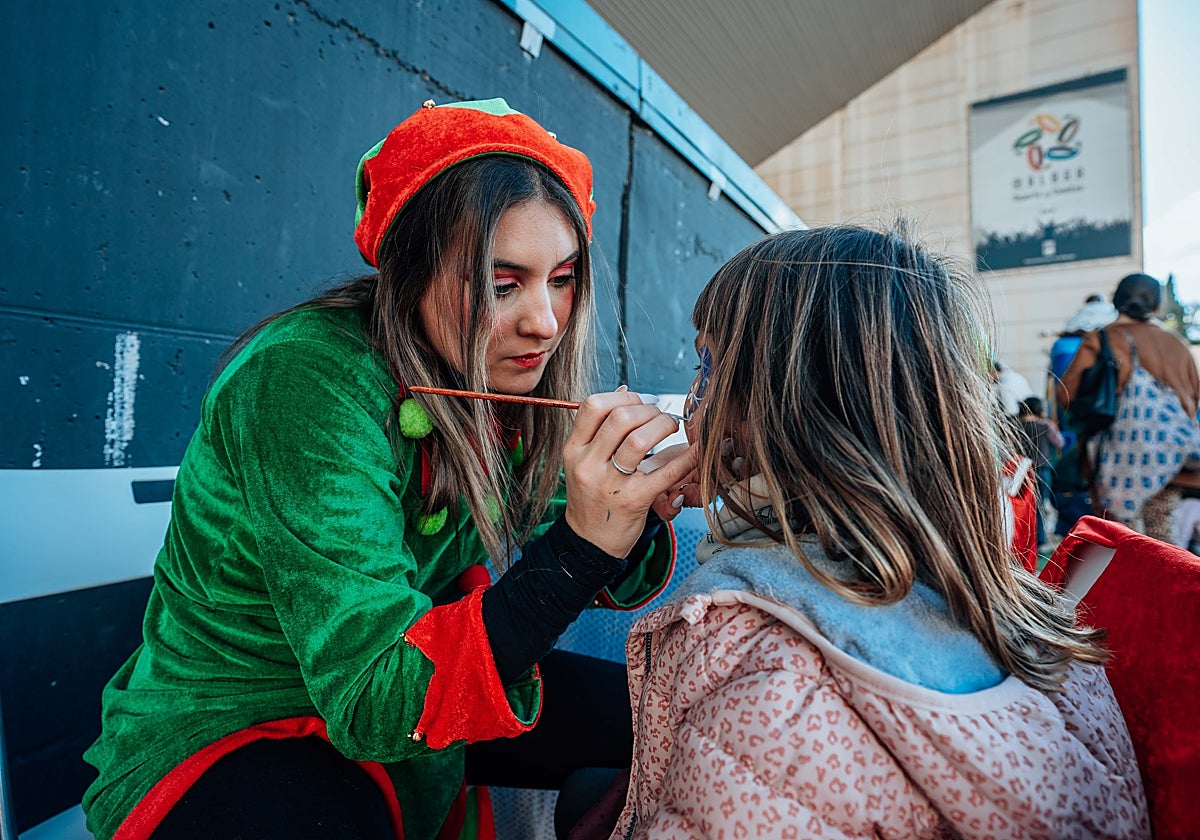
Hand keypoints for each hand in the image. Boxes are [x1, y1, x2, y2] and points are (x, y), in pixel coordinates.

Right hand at [563, 390, 697, 557]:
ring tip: (671, 426)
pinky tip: (695, 450)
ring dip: (663, 425)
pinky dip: (686, 457)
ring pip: (639, 439)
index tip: (639, 402)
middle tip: (660, 416)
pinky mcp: (633, 500)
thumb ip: (601, 428)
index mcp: (574, 450)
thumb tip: (624, 391)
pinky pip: (665, 471)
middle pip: (619, 418)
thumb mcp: (585, 461)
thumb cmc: (592, 498)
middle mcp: (587, 464)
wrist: (590, 543)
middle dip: (647, 410)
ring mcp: (609, 483)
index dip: (622, 397)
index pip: (592, 406)